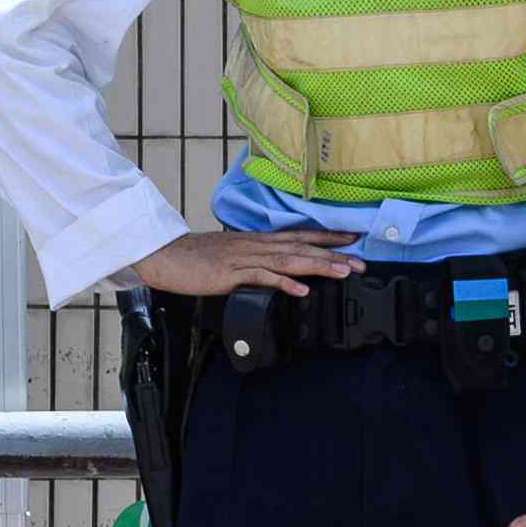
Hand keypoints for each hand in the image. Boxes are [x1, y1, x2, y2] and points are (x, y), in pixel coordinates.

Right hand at [129, 226, 349, 297]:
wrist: (165, 256)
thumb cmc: (195, 259)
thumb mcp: (230, 256)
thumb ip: (254, 261)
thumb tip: (275, 271)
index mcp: (256, 241)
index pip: (299, 235)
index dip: (327, 237)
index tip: (353, 239)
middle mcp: (255, 245)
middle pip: (301, 248)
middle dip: (333, 255)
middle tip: (361, 262)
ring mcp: (244, 258)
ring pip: (289, 260)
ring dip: (318, 266)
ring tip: (342, 273)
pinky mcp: (231, 273)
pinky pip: (263, 277)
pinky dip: (285, 283)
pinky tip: (302, 291)